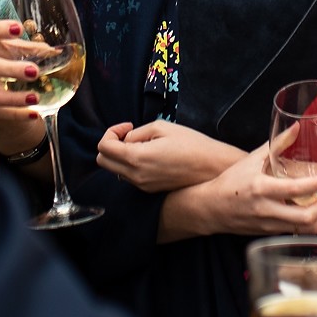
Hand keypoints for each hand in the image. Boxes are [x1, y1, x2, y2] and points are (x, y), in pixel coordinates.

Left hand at [96, 120, 245, 192]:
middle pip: (103, 161)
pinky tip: (151, 155)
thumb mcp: (162, 127)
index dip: (112, 132)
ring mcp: (143, 186)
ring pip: (116, 169)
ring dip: (122, 155)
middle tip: (130, 134)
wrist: (213, 168)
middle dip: (111, 144)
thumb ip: (138, 133)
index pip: (104, 147)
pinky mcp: (150, 190)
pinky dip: (132, 164)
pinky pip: (130, 176)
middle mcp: (136, 176)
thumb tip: (127, 140)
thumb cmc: (192, 144)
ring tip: (144, 144)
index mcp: (136, 158)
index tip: (128, 126)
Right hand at [161, 151, 316, 239]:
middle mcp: (267, 210)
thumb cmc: (232, 180)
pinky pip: (300, 232)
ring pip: (306, 229)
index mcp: (262, 188)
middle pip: (306, 217)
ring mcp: (270, 225)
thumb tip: (297, 126)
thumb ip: (277, 144)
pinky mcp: (272, 233)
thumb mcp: (253, 159)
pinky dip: (316, 223)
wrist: (211, 208)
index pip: (296, 190)